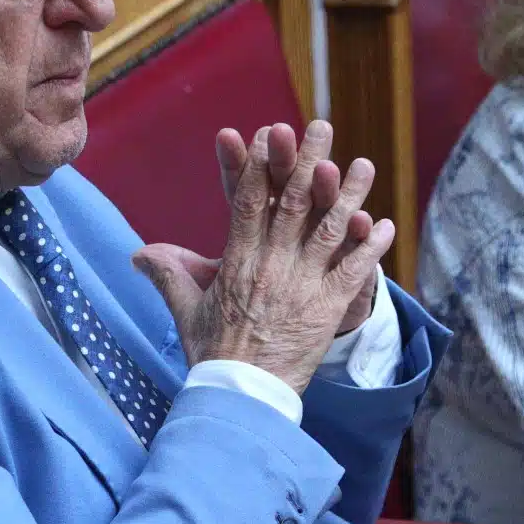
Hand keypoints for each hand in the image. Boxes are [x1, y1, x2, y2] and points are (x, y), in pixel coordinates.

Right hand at [132, 121, 394, 393]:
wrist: (243, 396)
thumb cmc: (212, 354)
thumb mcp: (186, 311)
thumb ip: (168, 275)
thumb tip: (140, 253)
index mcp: (237, 261)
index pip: (248, 202)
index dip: (259, 166)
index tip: (266, 135)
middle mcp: (272, 266)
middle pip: (293, 203)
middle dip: (306, 161)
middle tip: (320, 127)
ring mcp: (303, 286)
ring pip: (330, 230)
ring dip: (348, 194)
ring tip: (363, 164)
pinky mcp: (328, 309)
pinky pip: (354, 272)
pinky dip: (370, 248)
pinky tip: (384, 225)